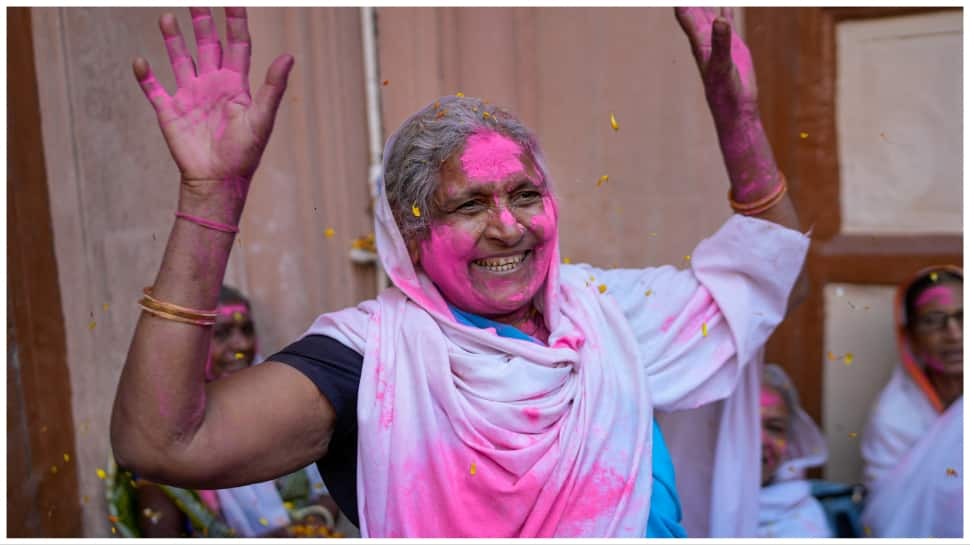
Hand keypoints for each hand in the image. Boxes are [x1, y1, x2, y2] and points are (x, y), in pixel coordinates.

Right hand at [133, 7, 293, 202]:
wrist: (219, 180)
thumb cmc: (245, 152)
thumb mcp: (262, 117)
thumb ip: (272, 86)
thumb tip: (289, 56)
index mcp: (235, 84)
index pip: (237, 44)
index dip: (235, 22)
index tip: (232, 0)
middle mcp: (212, 84)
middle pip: (207, 44)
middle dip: (202, 21)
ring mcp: (190, 96)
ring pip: (180, 59)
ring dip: (174, 39)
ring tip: (168, 17)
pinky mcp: (170, 111)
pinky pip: (154, 89)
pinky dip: (145, 76)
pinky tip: (140, 61)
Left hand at [675, 7, 757, 123]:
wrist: (735, 107)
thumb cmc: (725, 92)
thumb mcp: (723, 66)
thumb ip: (721, 44)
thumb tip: (720, 21)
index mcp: (699, 40)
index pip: (684, 10)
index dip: (682, 1)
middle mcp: (705, 36)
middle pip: (694, 6)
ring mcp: (718, 39)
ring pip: (710, 9)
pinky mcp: (732, 43)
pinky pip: (726, 18)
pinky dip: (725, 7)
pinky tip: (725, 3)